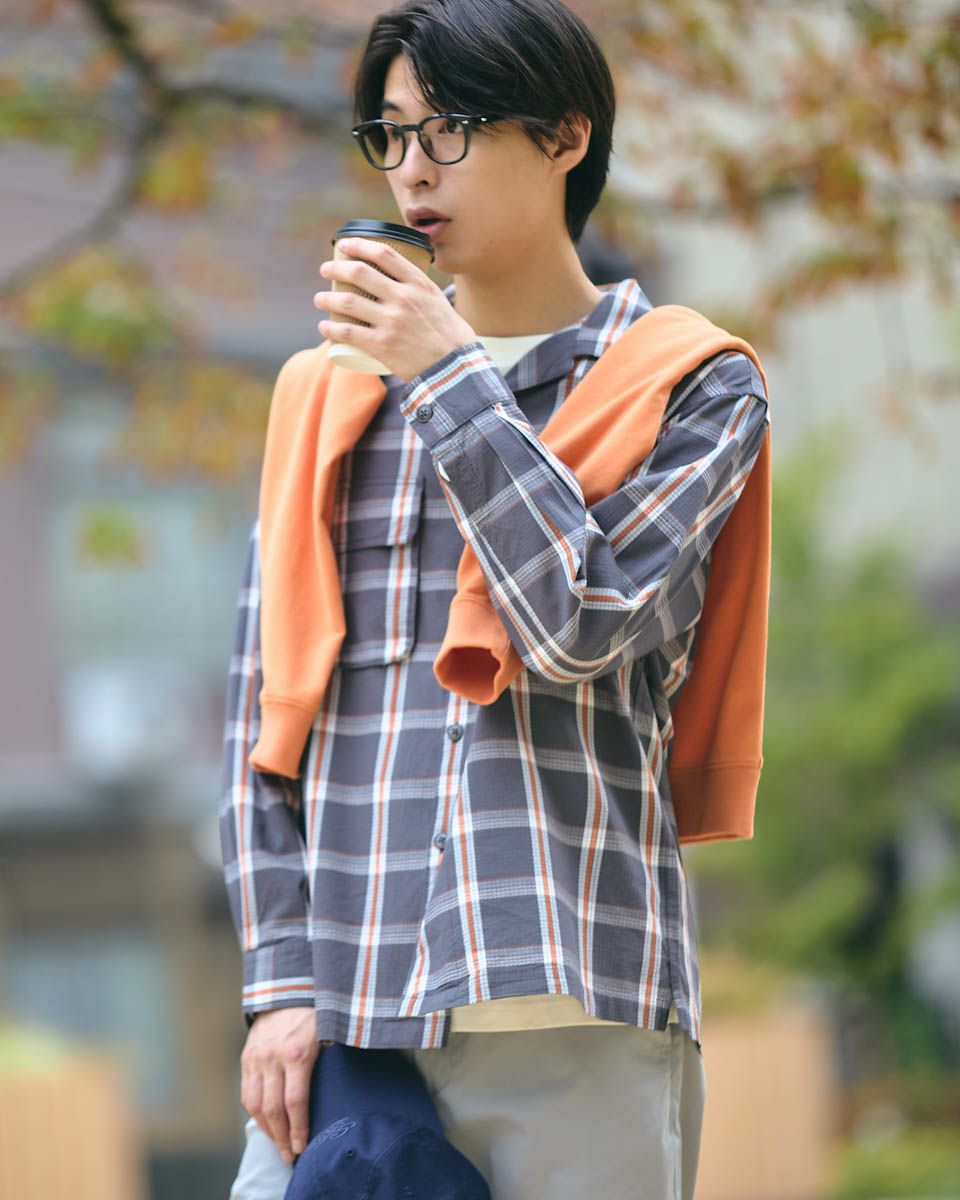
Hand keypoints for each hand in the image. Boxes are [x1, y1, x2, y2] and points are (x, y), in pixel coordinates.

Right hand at [240, 1007, 333, 1163]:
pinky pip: (246, 1093)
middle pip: (273, 1109)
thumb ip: (329, 1062)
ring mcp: (256, 1058)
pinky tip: (266, 1123)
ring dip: (266, 1129)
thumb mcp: (329, 1034)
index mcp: (297, 1052)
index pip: (295, 1101)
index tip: (302, 1147)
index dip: (298, 1128)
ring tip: (277, 1144)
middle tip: (289, 1155)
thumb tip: (338, 1095)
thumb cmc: (316, 1015)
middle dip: (282, 1137)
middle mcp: (273, 1057)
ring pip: (255, 1105)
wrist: (289, 990)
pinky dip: (255, 1113)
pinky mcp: (247, 1058)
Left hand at [313, 237, 478, 382]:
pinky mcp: (382, 345)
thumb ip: (420, 290)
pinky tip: (324, 326)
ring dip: (327, 298)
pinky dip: (330, 328)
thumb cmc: (450, 337)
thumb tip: (400, 282)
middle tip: (326, 269)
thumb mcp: (439, 301)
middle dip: (336, 268)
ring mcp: (391, 321)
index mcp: (418, 284)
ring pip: (348, 301)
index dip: (359, 245)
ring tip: (319, 298)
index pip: (383, 254)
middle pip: (359, 272)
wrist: (455, 369)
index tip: (344, 245)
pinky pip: (347, 332)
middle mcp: (403, 298)